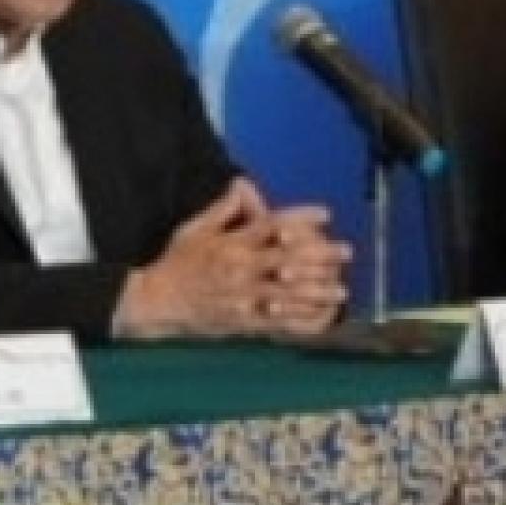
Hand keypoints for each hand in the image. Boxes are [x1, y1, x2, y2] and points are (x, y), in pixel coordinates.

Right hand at [116, 179, 350, 339]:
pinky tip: (320, 315)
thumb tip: (241, 185)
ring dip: (318, 291)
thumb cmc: (177, 262)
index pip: (272, 226)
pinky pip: (278, 319)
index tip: (326, 213)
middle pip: (289, 260)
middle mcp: (241, 268)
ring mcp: (244, 296)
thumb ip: (221, 209)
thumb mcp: (193, 229)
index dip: (301, 217)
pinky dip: (301, 317)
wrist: (158, 300)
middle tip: (346, 251)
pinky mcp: (243, 319)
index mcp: (231, 244)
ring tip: (342, 290)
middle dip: (321, 256)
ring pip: (289, 293)